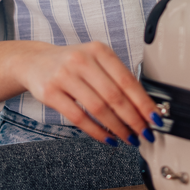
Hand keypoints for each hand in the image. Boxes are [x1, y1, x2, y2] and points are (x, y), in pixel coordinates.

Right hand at [15, 41, 160, 146]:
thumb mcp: (95, 60)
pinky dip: (97, 131)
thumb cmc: (71, 64)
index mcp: (98, 50)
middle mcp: (81, 60)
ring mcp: (64, 76)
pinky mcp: (50, 92)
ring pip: (98, 108)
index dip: (143, 102)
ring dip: (118, 128)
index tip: (154, 118)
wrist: (35, 61)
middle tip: (144, 133)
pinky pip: (79, 117)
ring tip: (129, 138)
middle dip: (134, 119)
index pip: (127, 80)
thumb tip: (143, 107)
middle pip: (114, 96)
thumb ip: (116, 78)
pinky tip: (108, 138)